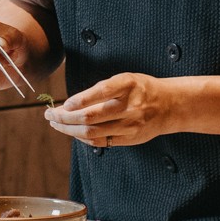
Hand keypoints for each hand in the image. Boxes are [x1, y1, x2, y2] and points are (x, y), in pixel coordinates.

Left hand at [44, 73, 181, 146]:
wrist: (170, 106)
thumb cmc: (141, 89)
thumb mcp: (125, 79)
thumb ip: (102, 89)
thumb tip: (71, 104)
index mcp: (128, 85)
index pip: (100, 92)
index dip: (79, 99)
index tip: (63, 104)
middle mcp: (130, 106)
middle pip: (91, 117)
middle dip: (64, 117)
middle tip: (49, 114)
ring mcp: (130, 125)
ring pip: (92, 132)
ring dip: (69, 129)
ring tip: (55, 123)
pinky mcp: (130, 139)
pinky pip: (101, 141)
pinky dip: (83, 137)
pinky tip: (73, 131)